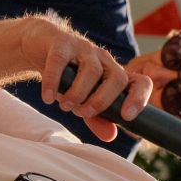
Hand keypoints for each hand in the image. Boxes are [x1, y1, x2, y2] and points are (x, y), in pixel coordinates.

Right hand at [20, 17, 150, 141]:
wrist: (40, 47)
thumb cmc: (67, 76)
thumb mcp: (83, 100)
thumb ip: (97, 118)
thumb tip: (110, 136)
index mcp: (114, 74)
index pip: (140, 82)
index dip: (139, 98)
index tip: (126, 117)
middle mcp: (104, 60)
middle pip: (117, 77)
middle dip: (101, 101)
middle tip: (82, 113)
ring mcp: (84, 49)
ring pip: (92, 70)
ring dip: (79, 93)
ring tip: (65, 106)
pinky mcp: (61, 43)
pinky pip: (60, 62)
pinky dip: (53, 82)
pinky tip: (48, 97)